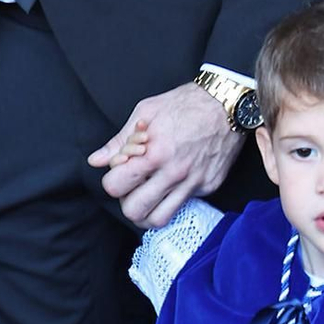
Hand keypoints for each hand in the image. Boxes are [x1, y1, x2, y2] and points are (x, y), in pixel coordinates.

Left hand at [90, 83, 241, 228]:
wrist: (227, 104)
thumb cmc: (185, 104)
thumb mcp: (146, 112)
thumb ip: (119, 141)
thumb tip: (96, 160)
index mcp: (154, 153)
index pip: (115, 187)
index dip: (113, 180)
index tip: (120, 172)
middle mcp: (174, 173)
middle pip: (134, 211)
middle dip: (127, 202)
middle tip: (132, 188)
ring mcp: (193, 182)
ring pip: (159, 219)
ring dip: (147, 212)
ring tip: (148, 197)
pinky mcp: (209, 186)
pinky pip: (184, 205)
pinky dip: (173, 200)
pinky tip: (173, 184)